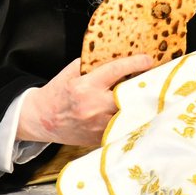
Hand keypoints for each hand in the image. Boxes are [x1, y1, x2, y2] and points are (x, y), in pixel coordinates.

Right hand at [16, 54, 154, 145]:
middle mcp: (93, 107)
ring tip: (150, 98)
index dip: (135, 64)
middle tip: (154, 81)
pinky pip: (120, 127)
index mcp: (85, 87)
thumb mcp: (70, 72)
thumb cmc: (57, 92)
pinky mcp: (98, 139)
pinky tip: (135, 114)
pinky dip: (128, 120)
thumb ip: (92, 64)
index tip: (149, 59)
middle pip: (128, 97)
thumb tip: (118, 56)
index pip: (116, 71)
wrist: (40, 119)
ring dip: (138, 106)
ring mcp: (97, 126)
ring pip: (128, 115)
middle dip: (142, 88)